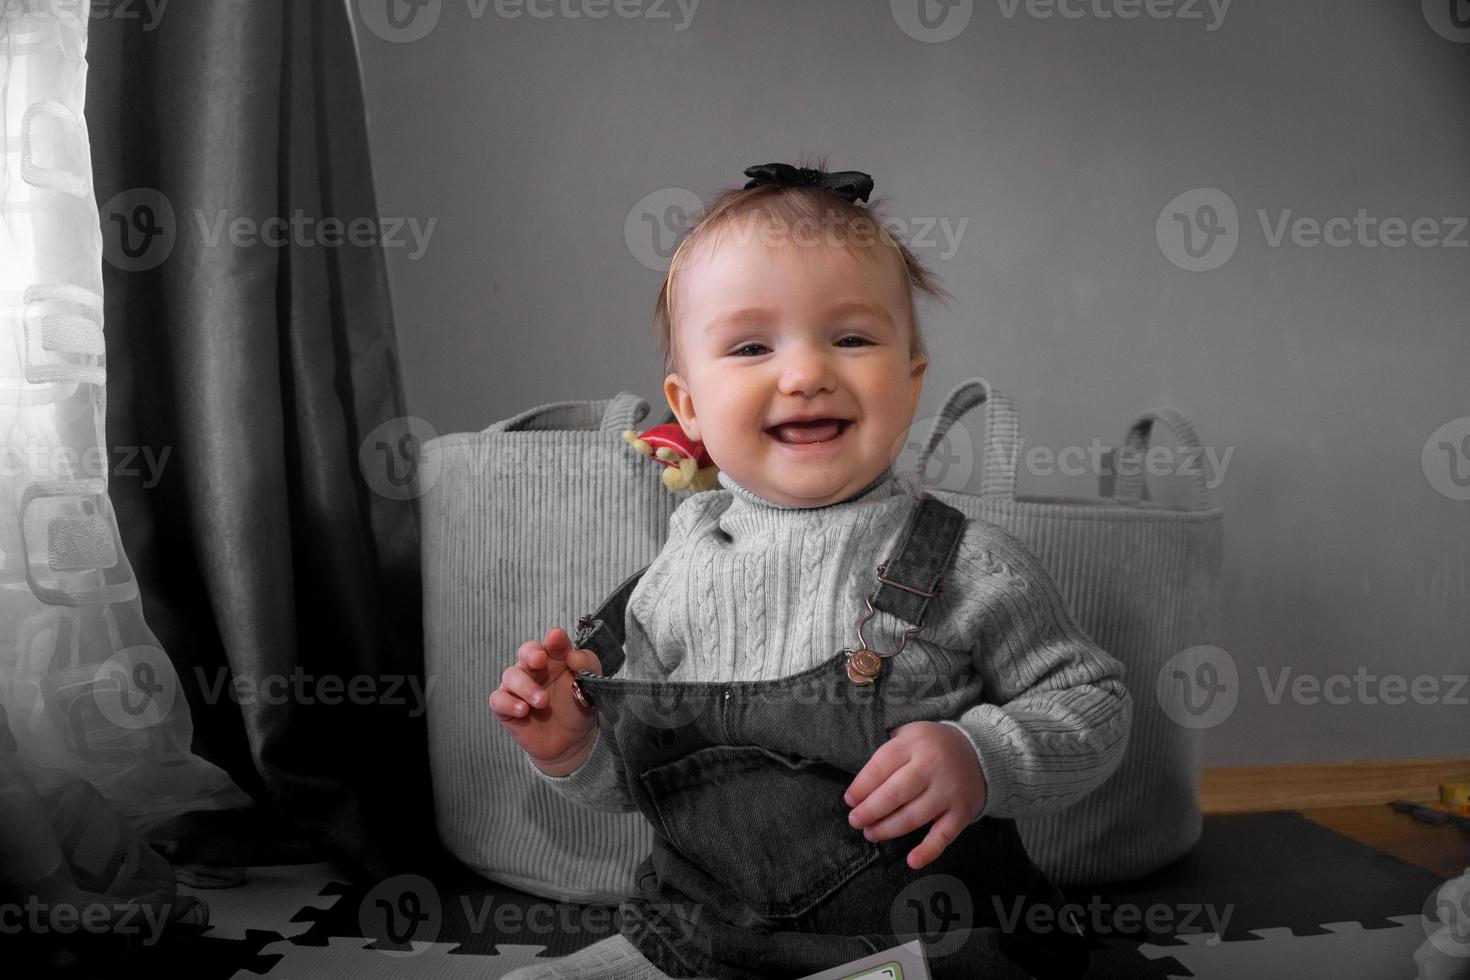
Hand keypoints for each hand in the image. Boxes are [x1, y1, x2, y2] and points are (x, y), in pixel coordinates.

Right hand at [489, 626, 603, 774]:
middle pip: (526, 651)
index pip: (553, 642)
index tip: (556, 639)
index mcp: (557, 658)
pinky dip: (508, 703)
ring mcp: (519, 687)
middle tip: (540, 661)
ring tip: (542, 701)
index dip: (554, 639)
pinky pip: (498, 699)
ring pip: (511, 675)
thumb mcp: (592, 686)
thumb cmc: (580, 706)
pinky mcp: (507, 708)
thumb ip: (587, 665)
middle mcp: (535, 669)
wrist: (573, 741)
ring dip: (525, 686)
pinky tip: (523, 710)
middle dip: (531, 653)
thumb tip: (573, 655)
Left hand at [843, 721, 986, 870]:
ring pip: (912, 817)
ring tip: (871, 833)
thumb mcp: (909, 735)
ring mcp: (948, 791)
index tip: (850, 800)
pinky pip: (943, 835)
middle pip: (894, 794)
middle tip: (855, 821)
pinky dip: (928, 851)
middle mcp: (932, 766)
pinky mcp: (961, 812)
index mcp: (914, 743)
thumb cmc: (932, 747)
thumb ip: (886, 753)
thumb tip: (858, 787)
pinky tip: (912, 861)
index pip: (880, 767)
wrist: (980, 753)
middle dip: (869, 811)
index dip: (861, 787)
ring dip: (887, 829)